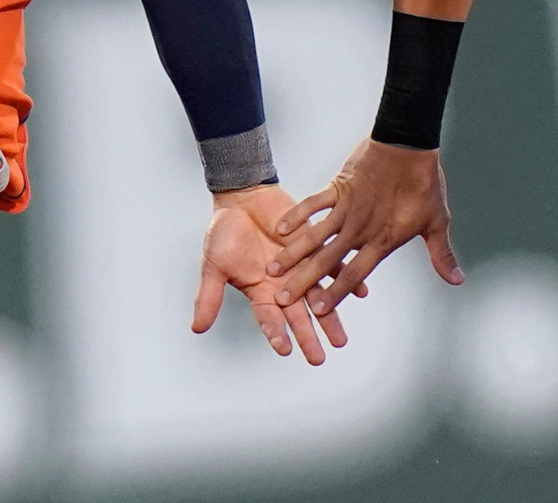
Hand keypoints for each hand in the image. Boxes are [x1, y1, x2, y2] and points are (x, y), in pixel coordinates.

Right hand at [192, 184, 348, 365]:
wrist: (243, 199)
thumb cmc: (225, 232)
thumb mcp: (214, 265)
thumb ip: (208, 296)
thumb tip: (197, 328)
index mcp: (260, 290)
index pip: (269, 318)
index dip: (276, 333)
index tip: (285, 350)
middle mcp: (284, 284)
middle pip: (298, 315)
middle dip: (309, 336)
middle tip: (319, 358)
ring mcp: (301, 266)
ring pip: (318, 295)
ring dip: (331, 315)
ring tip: (340, 338)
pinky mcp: (313, 245)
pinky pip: (333, 263)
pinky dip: (346, 276)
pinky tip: (360, 290)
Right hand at [270, 140, 463, 315]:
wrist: (409, 144)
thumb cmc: (424, 184)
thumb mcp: (436, 221)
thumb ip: (442, 254)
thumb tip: (457, 280)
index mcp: (382, 240)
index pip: (356, 272)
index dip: (337, 292)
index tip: (318, 310)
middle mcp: (361, 228)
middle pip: (328, 259)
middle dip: (305, 281)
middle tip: (282, 299)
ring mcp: (347, 208)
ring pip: (315, 235)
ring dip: (294, 253)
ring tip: (274, 269)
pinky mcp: (338, 187)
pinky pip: (313, 203)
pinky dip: (298, 215)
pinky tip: (281, 228)